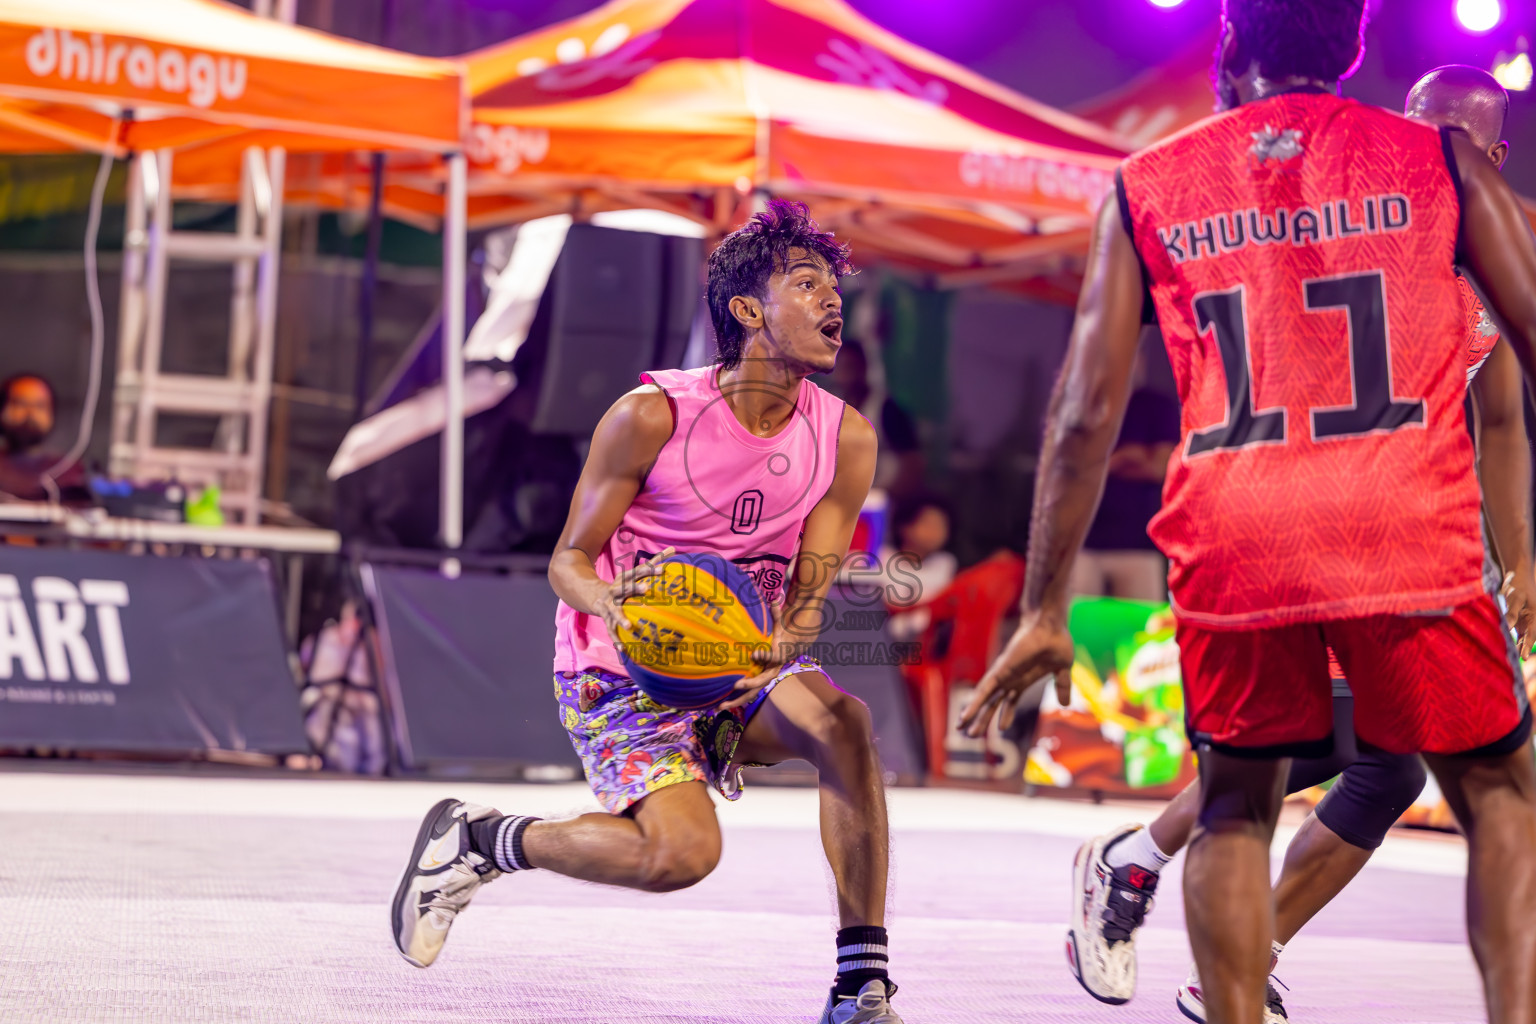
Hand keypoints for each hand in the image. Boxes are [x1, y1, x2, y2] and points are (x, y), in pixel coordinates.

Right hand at [595, 546, 675, 645]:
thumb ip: (653, 563)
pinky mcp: (605, 619)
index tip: (662, 570)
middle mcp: (615, 590)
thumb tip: (673, 549)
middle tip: (646, 589)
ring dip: (621, 618)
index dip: (649, 570)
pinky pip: (610, 630)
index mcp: (624, 579)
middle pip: (624, 588)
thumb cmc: (623, 585)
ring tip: (629, 627)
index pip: (637, 572)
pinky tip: (623, 650)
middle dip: (634, 588)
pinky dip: (616, 640)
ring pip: (614, 611)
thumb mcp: (635, 573)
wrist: (594, 596)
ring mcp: (608, 605)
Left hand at [721, 602, 793, 710]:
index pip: (772, 658)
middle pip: (761, 683)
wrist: (789, 650)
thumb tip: (774, 597)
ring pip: (751, 694)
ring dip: (736, 702)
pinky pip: (745, 695)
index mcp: (777, 657)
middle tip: (735, 686)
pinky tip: (717, 706)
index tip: (755, 654)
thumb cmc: (781, 635)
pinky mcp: (756, 683)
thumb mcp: (781, 624)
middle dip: (748, 686)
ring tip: (719, 708)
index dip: (765, 656)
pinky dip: (733, 701)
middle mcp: (771, 671)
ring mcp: (763, 679)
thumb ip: (776, 613)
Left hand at [958, 609, 1074, 738]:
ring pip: (984, 700)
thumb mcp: (1062, 669)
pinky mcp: (999, 671)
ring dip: (973, 715)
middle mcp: (1010, 679)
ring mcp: (1003, 676)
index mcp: (1023, 680)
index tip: (1001, 729)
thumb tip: (1065, 705)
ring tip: (961, 730)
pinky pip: (984, 690)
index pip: (1010, 701)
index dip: (1005, 715)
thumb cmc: (1056, 641)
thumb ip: (1062, 686)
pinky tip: (966, 715)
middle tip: (972, 735)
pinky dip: (974, 704)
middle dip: (983, 720)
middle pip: (993, 704)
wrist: (1050, 626)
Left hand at [1503, 567, 1534, 658]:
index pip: (1532, 634)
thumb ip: (1512, 613)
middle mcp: (1533, 620)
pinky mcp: (1519, 621)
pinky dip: (1514, 641)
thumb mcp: (1515, 598)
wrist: (1518, 574)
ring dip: (1518, 647)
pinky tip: (1507, 649)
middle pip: (1530, 638)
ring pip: (1524, 637)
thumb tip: (1508, 628)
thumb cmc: (1518, 585)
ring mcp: (1526, 621)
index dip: (1527, 646)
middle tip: (1517, 662)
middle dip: (1524, 649)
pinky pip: (1518, 634)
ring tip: (1510, 660)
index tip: (1523, 657)